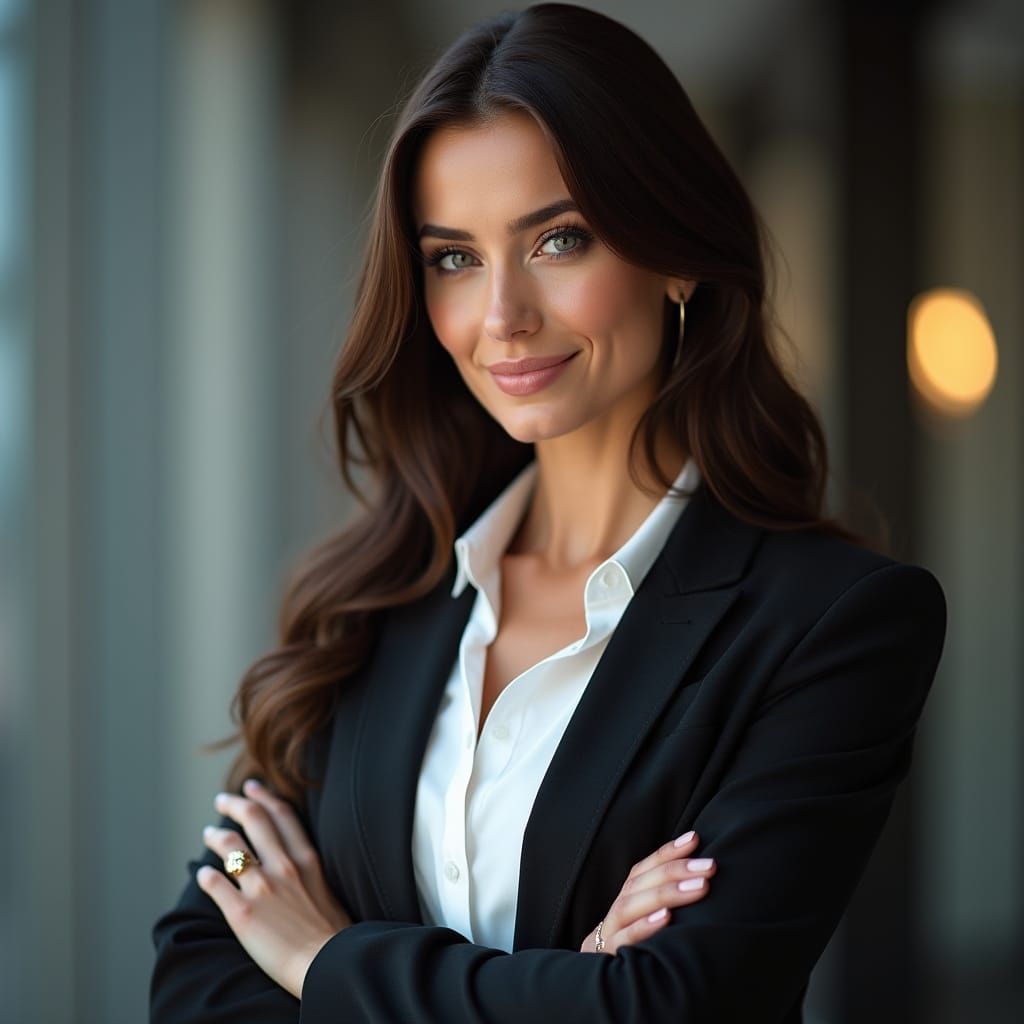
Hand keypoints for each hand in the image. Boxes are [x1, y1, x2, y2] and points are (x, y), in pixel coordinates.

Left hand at [197, 778, 352, 998]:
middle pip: (254, 819)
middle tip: (223, 800)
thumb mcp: (328, 887)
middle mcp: (283, 865)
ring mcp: (262, 887)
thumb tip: (298, 863)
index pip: (282, 814)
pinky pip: (216, 883)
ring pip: (230, 846)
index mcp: (307, 858)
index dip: (264, 797)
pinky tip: (203, 874)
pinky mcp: (242, 912)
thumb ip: (309, 870)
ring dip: (216, 835)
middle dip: (235, 805)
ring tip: (208, 833)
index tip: (252, 788)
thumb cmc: (332, 932)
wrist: (326, 964)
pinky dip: (207, 875)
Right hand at [579, 830, 715, 954]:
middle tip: (710, 867)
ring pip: (630, 906)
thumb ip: (665, 901)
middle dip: (675, 871)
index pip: (642, 869)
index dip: (667, 852)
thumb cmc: (639, 953)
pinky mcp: (608, 958)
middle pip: (639, 884)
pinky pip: (623, 940)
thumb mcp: (649, 923)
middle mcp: (614, 913)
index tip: (695, 839)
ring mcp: (608, 935)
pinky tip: (667, 918)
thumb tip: (701, 872)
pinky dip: (644, 927)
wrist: (606, 991)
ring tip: (699, 887)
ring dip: (666, 894)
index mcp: (625, 901)